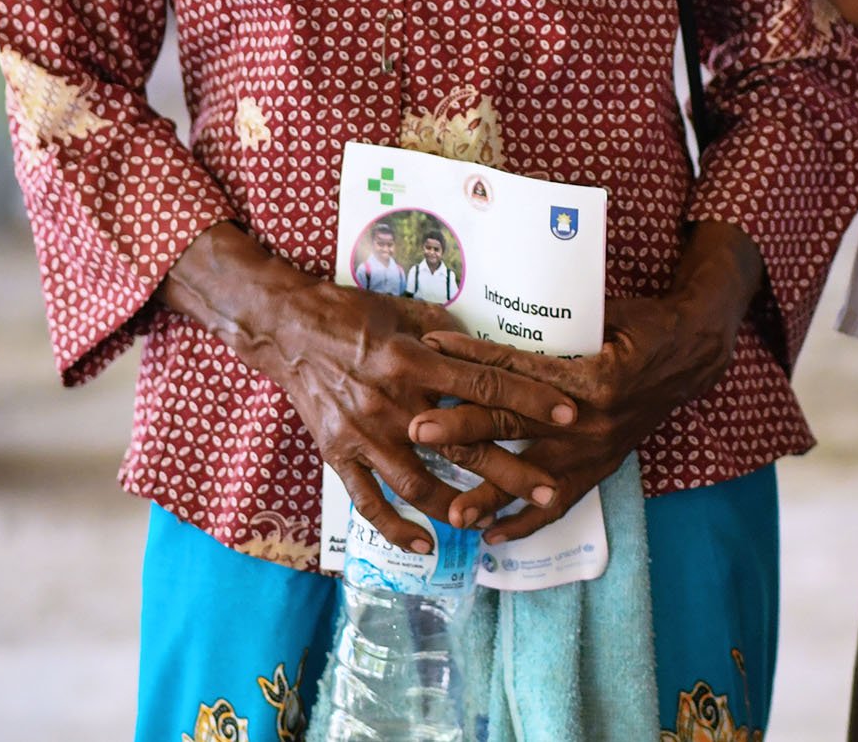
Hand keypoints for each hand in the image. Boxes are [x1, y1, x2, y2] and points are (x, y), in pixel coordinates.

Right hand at [159, 222, 582, 554]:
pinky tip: (424, 546)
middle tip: (551, 489)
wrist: (288, 329)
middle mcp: (393, 401)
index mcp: (415, 359)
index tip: (568, 416)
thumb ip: (451, 334)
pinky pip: (369, 500)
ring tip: (492, 522)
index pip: (486, 383)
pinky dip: (395, 527)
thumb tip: (494, 350)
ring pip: (419, 483)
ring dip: (458, 506)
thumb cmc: (354, 313)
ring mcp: (364, 433)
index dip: (530, 400)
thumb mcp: (407, 311)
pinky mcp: (339, 454)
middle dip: (511, 470)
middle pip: (463, 444)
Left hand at [406, 222, 763, 540]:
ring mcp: (598, 449)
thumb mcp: (603, 313)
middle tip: (417, 429)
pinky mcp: (603, 466)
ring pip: (534, 476)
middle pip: (516, 425)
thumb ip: (555, 326)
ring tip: (450, 512)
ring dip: (489, 493)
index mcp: (593, 375)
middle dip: (462, 429)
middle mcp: (594, 419)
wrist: (694, 351)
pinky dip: (527, 522)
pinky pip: (561, 503)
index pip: (520, 369)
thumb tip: (495, 310)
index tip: (434, 352)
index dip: (475, 359)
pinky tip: (492, 537)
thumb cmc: (644, 323)